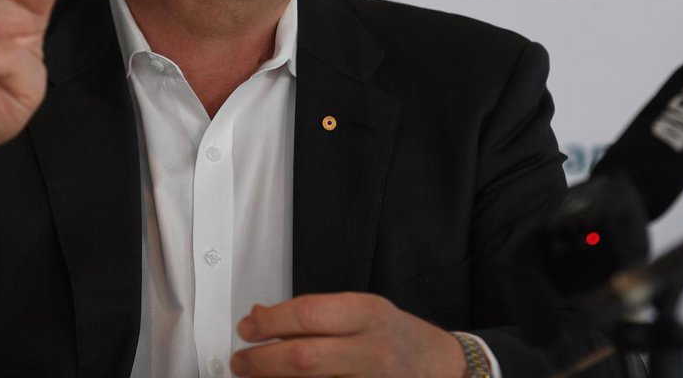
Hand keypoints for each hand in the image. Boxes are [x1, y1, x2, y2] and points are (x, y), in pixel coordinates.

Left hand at [230, 292, 465, 376]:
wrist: (440, 367)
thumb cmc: (396, 337)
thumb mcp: (361, 311)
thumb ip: (315, 314)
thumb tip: (262, 316)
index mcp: (367, 313)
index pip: (308, 314)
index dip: (269, 322)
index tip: (248, 327)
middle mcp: (370, 350)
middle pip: (303, 358)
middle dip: (261, 361)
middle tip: (241, 361)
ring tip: (255, 376)